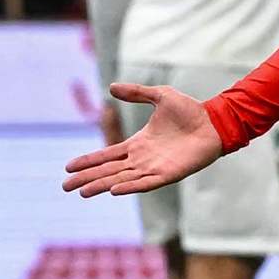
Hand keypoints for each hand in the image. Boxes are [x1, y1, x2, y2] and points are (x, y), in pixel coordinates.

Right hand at [63, 84, 223, 197]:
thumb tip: (111, 87)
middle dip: (87, 178)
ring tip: (82, 192)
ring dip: (101, 185)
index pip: (106, 155)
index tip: (68, 167)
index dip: (88, 161)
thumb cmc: (189, 111)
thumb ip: (136, 93)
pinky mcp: (168, 174)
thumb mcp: (159, 96)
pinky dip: (129, 186)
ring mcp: (154, 168)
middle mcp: (142, 159)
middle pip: (108, 171)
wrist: (214, 121)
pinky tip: (113, 189)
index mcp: (137, 144)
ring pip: (121, 179)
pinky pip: (144, 183)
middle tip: (65, 186)